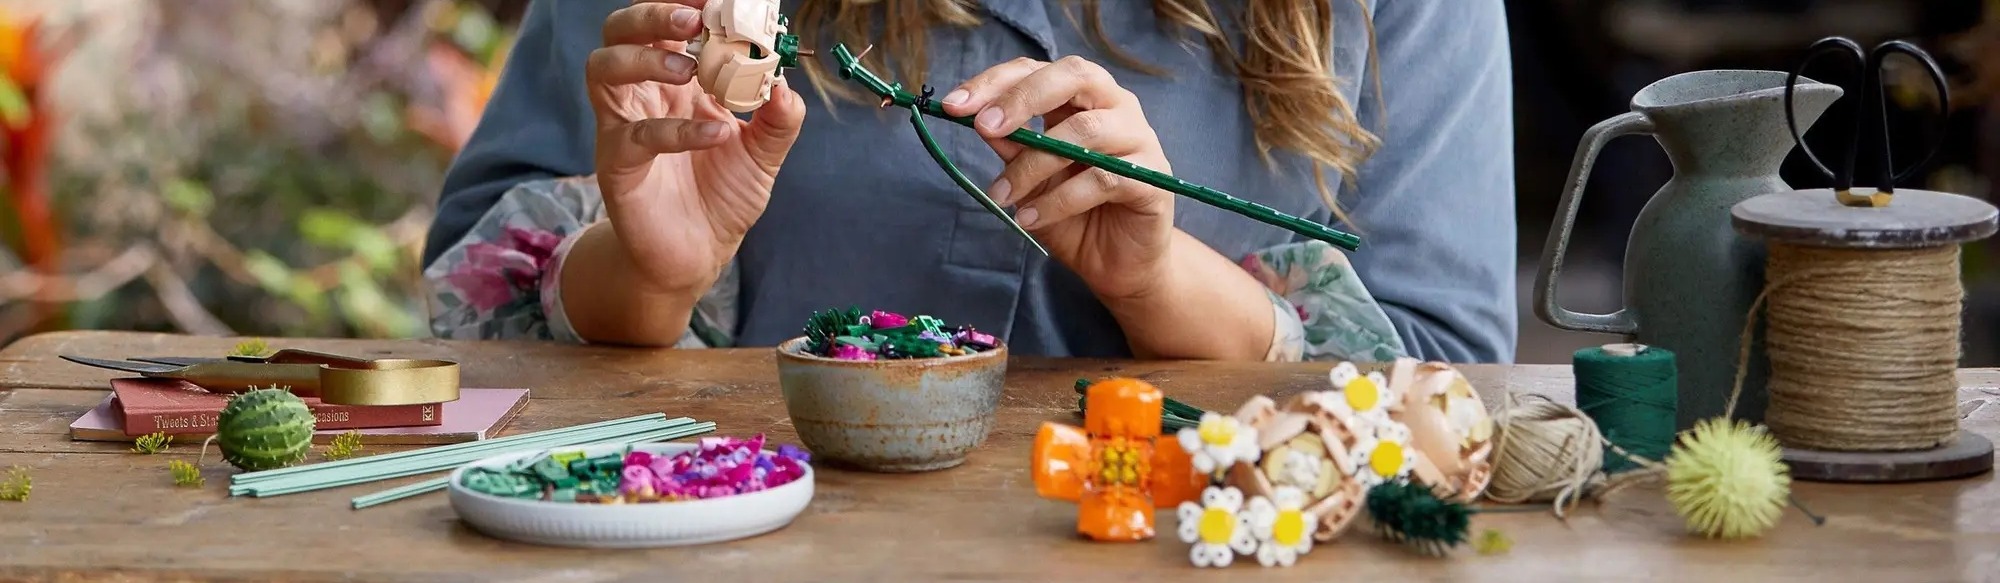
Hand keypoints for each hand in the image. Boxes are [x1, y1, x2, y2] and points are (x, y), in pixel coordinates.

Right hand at [587, 0, 804, 294]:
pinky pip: (635, 137)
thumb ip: (780, 120)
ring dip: (645, 58)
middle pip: (619, 31)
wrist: (697, 256)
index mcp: (674, 81)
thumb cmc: (722, 195)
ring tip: (688, 68)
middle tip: (693, 17)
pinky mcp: (618, 167)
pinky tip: (717, 134)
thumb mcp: (764, 154)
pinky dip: (678, 130)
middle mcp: (642, 96)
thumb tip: (787, 83)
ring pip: (603, 70)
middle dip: (651, 15)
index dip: (683, 2)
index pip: (665, 24)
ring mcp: (623, 128)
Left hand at [939, 56, 1174, 301]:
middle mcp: (1116, 106)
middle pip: (1074, 76)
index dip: (995, 83)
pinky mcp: (1151, 178)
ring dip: (1032, 164)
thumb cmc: (1073, 215)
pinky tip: (1030, 219)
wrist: (1116, 265)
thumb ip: (1011, 145)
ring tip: (1001, 196)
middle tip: (984, 127)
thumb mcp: (1029, 178)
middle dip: (1023, 98)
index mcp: (1083, 97)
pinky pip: (1102, 179)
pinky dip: (1058, 200)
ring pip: (1084, 132)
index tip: (954, 107)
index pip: (1037, 70)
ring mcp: (1139, 139)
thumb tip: (975, 118)